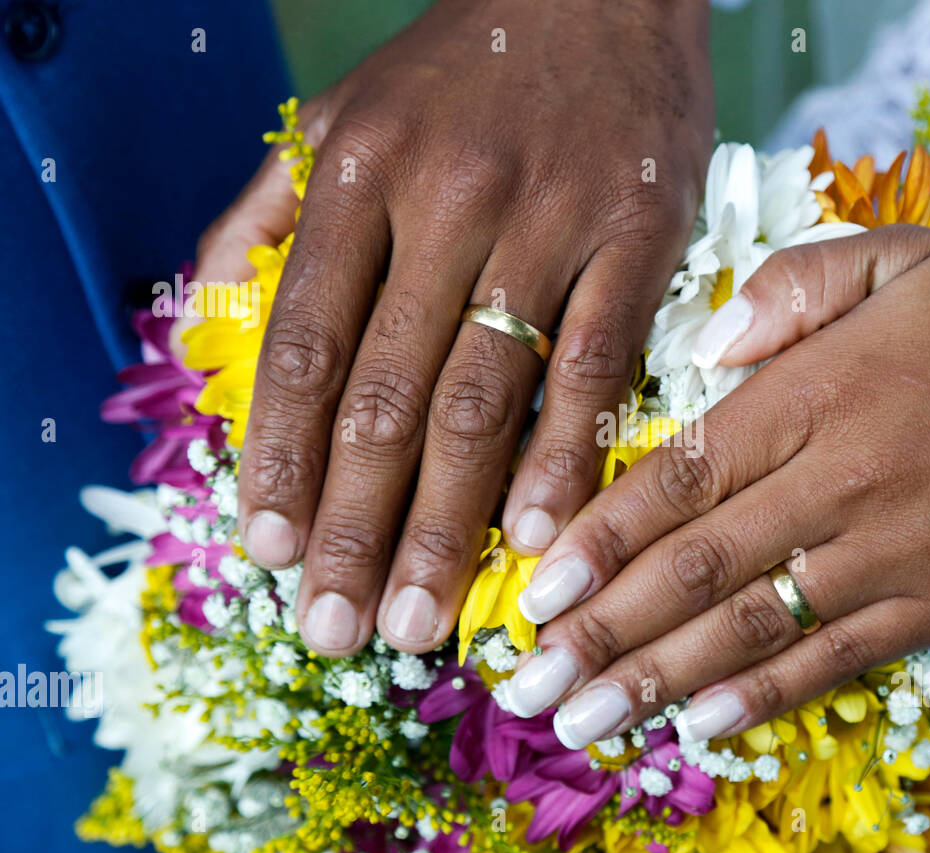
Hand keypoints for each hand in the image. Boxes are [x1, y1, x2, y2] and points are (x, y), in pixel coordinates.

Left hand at [195, 0, 713, 655]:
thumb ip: (269, 204)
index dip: (277, 457)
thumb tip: (207, 303)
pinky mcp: (640, 238)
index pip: (305, 344)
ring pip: (484, 399)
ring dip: (446, 523)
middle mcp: (447, 202)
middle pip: (386, 395)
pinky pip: (596, 367)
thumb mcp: (342, 108)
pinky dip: (565, 458)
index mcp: (362, 173)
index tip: (263, 552)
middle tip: (336, 631)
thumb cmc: (468, 63)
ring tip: (419, 619)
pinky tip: (535, 539)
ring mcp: (549, 222)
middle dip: (354, 526)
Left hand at [500, 225, 929, 748]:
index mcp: (819, 393)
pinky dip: (763, 696)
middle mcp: (843, 480)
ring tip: (581, 722)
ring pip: (752, 625)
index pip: (681, 476)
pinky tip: (697, 727)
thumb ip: (793, 288)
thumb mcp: (904, 257)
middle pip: (696, 566)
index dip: (599, 538)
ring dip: (656, 679)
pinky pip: (836, 660)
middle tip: (521, 681)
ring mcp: (890, 552)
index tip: (531, 589)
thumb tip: (705, 343)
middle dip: (600, 630)